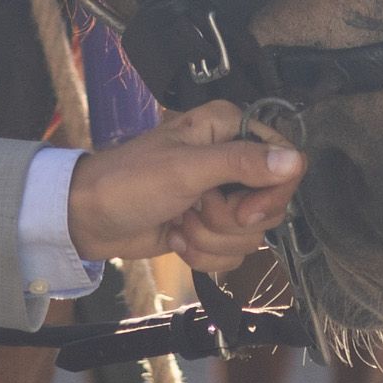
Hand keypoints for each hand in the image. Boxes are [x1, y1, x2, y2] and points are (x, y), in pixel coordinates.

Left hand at [66, 100, 305, 273]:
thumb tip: (295, 161)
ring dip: (209, 239)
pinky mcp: (211, 226)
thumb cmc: (127, 181)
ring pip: (251, 235)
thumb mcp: (185, 169)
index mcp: (229, 128)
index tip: (241, 210)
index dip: (270, 194)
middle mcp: (231, 158)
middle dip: (229, 221)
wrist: (87, 218)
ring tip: (178, 221)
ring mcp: (221, 195)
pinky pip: (232, 253)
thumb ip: (241, 163)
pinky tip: (176, 236)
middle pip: (271, 205)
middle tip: (194, 209)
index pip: (287, 161)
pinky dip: (202, 253)